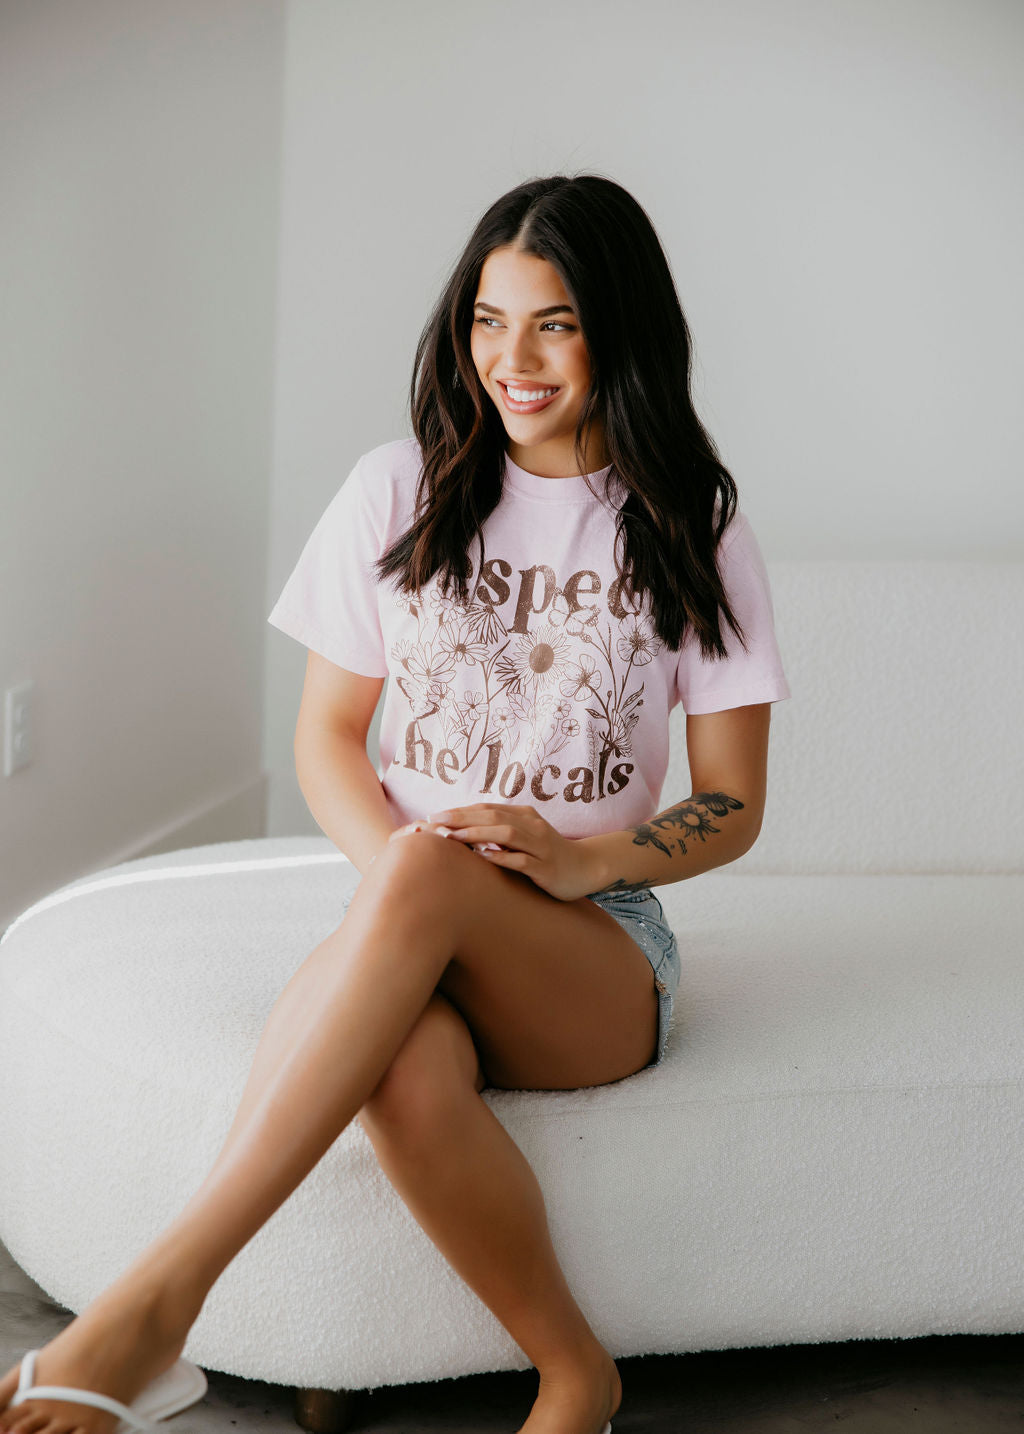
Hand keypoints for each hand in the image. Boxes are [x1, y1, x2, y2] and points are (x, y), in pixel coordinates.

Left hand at [418, 802, 603, 902]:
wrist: (586, 868)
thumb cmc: (548, 854)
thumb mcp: (526, 837)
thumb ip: (500, 832)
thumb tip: (463, 831)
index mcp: (524, 816)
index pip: (487, 809)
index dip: (460, 811)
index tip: (434, 816)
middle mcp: (532, 827)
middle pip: (493, 816)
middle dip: (462, 818)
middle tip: (434, 822)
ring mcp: (541, 846)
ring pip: (506, 834)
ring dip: (477, 834)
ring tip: (452, 837)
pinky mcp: (546, 868)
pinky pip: (522, 861)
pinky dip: (502, 857)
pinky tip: (483, 858)